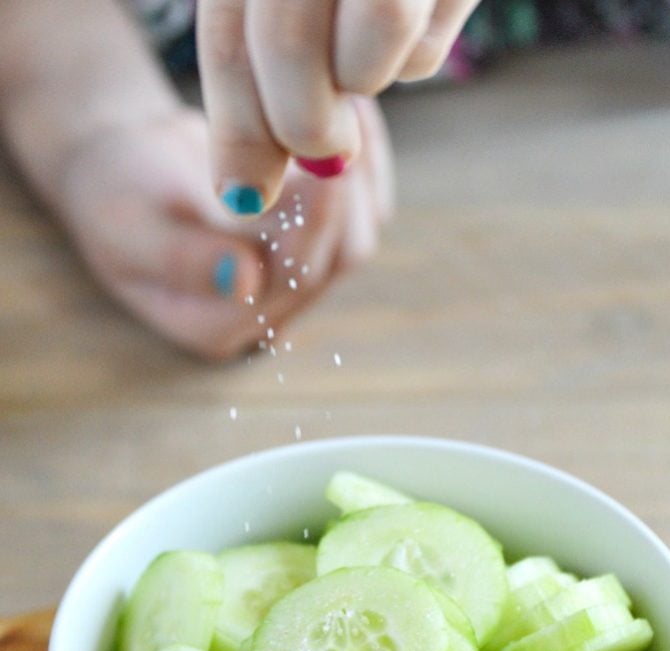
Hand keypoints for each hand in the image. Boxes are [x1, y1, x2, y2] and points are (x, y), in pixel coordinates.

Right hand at [55, 97, 392, 358]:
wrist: (126, 170)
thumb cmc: (114, 193)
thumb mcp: (129, 226)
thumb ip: (182, 259)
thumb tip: (246, 282)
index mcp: (215, 325)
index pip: (284, 282)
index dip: (312, 223)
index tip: (323, 163)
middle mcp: (263, 316)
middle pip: (330, 264)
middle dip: (341, 195)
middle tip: (342, 125)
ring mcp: (293, 285)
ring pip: (353, 242)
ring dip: (356, 183)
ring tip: (346, 113)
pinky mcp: (313, 249)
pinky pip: (358, 219)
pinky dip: (362, 173)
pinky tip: (352, 119)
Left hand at [197, 0, 478, 212]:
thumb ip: (260, 67)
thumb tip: (244, 192)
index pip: (230, 36)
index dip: (234, 128)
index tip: (240, 196)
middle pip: (288, 49)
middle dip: (299, 122)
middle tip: (324, 147)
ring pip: (367, 55)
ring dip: (361, 79)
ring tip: (368, 45)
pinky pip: (421, 51)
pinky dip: (414, 56)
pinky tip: (418, 12)